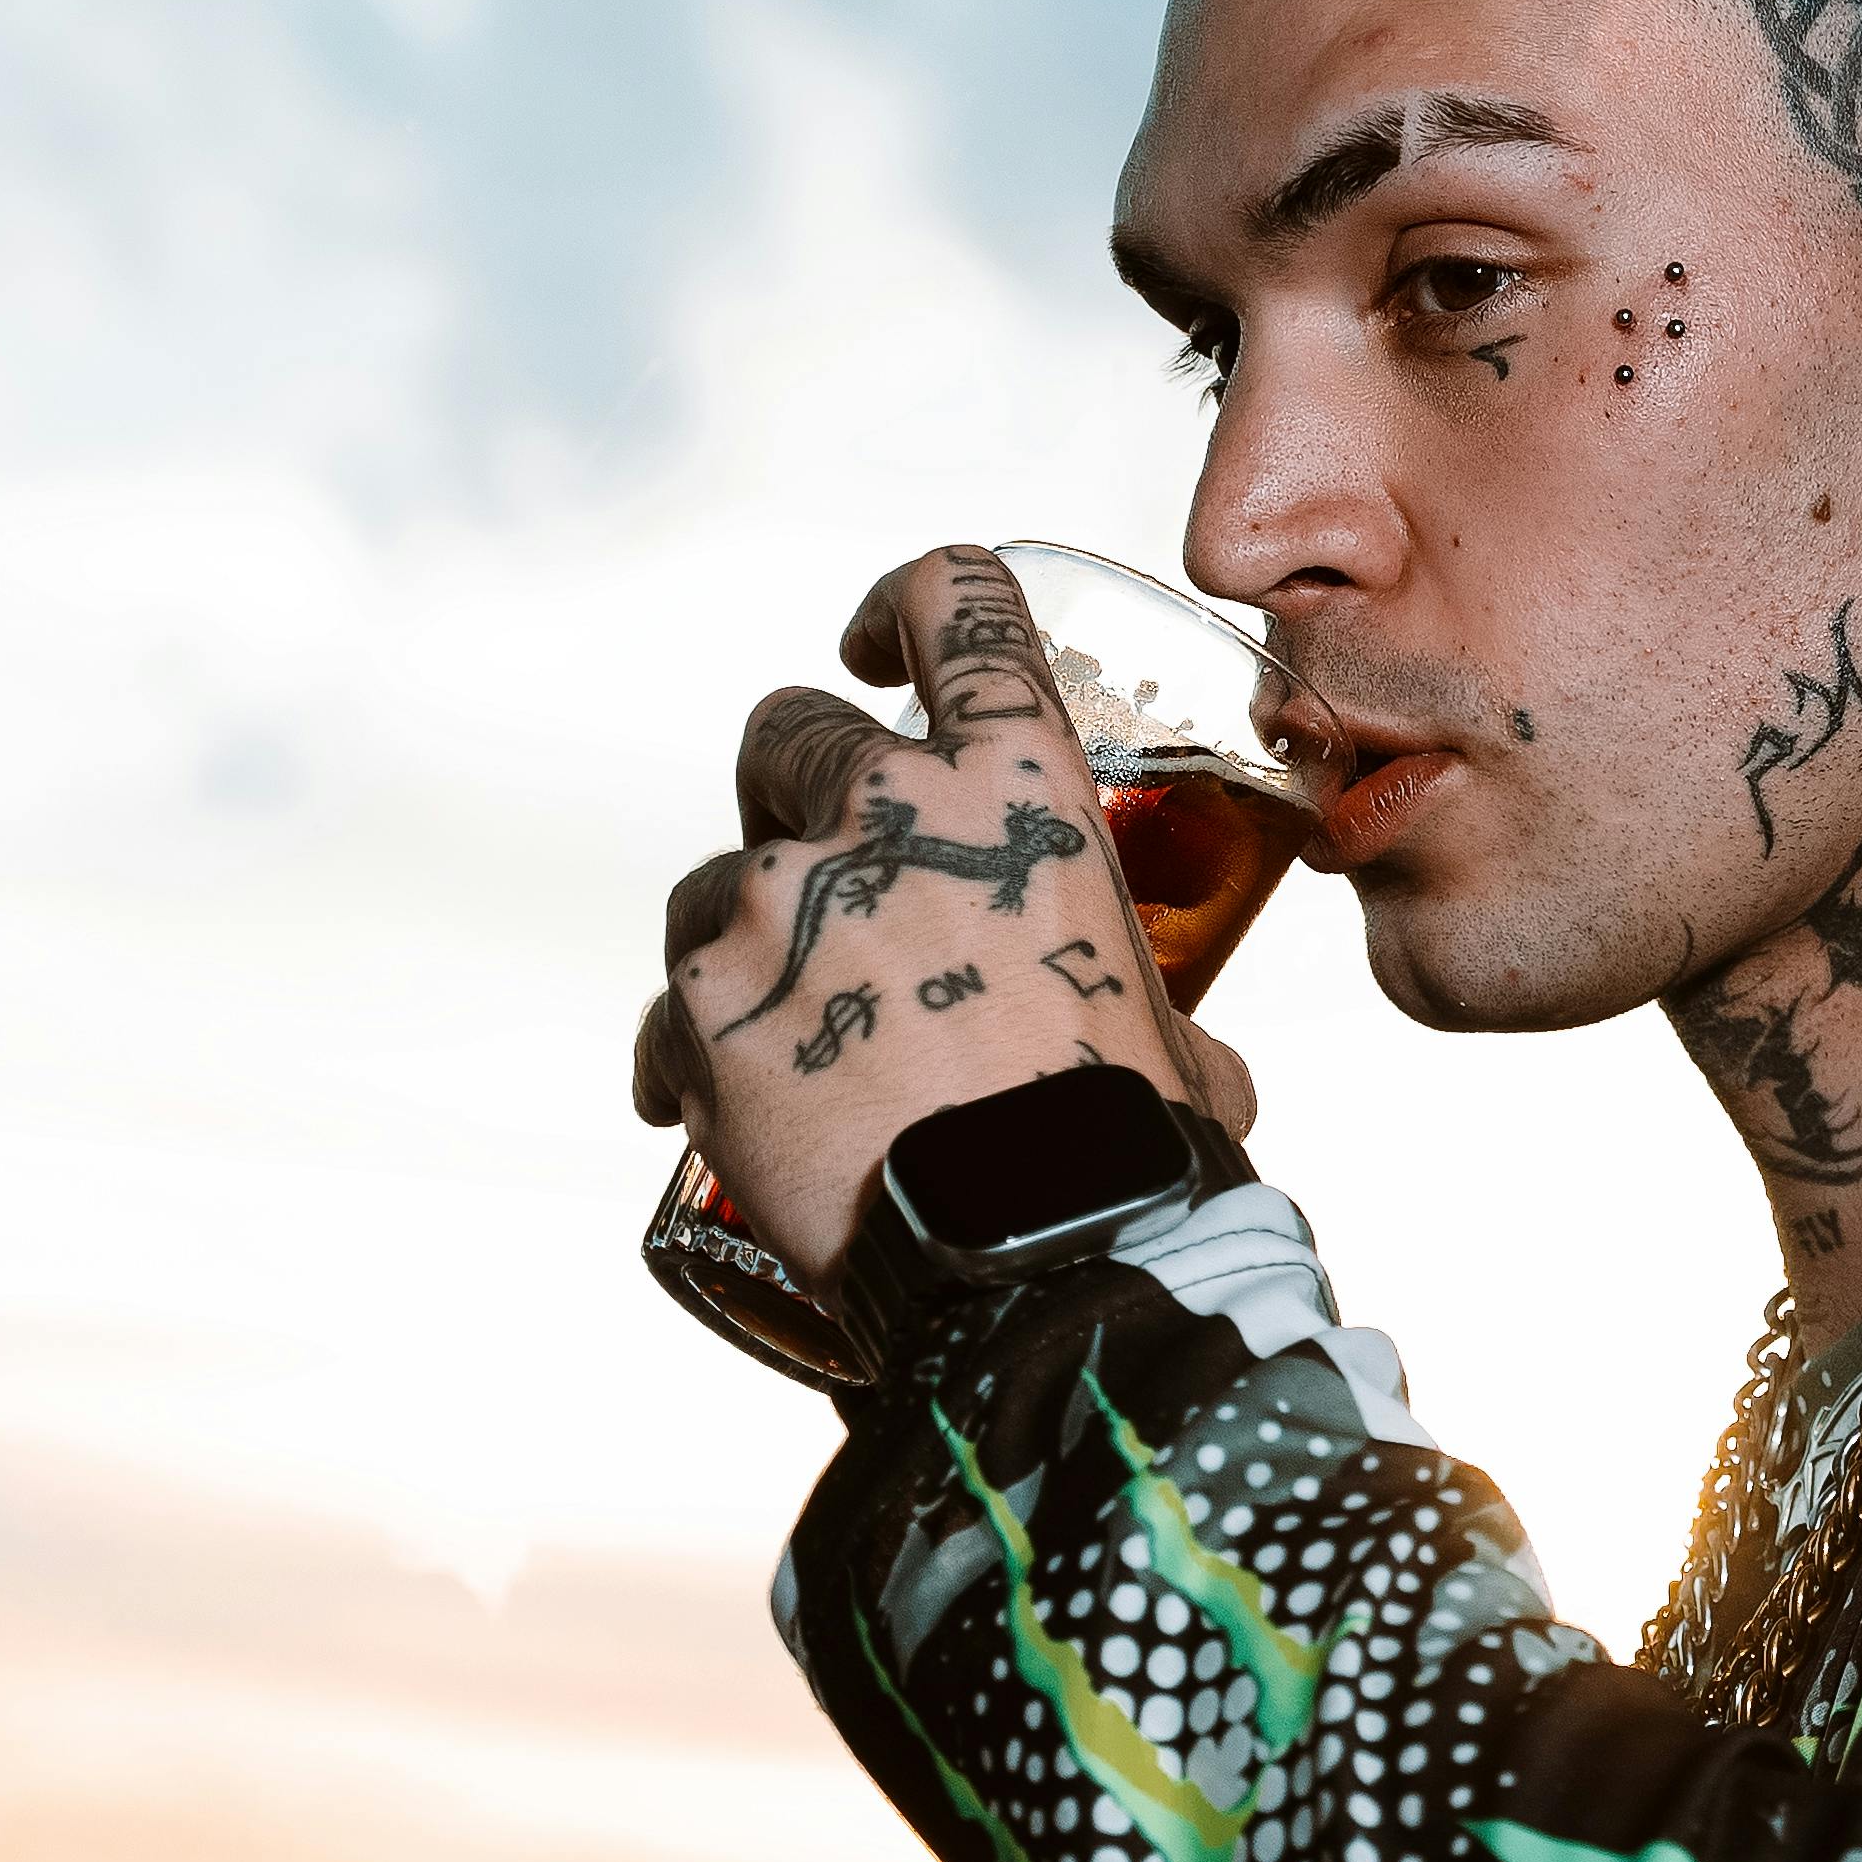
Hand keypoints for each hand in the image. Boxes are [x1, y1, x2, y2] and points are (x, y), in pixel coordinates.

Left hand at [633, 543, 1255, 1284]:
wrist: (1026, 1257)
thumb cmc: (1118, 1147)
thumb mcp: (1178, 1040)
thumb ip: (1158, 1009)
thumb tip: (1193, 1066)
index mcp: (1016, 789)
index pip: (957, 608)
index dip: (905, 604)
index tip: (872, 645)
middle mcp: (887, 813)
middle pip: (791, 731)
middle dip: (798, 793)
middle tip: (830, 889)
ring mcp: (781, 897)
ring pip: (715, 873)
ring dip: (746, 936)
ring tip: (796, 1042)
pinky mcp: (703, 996)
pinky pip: (668, 1002)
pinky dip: (689, 1049)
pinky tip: (719, 1113)